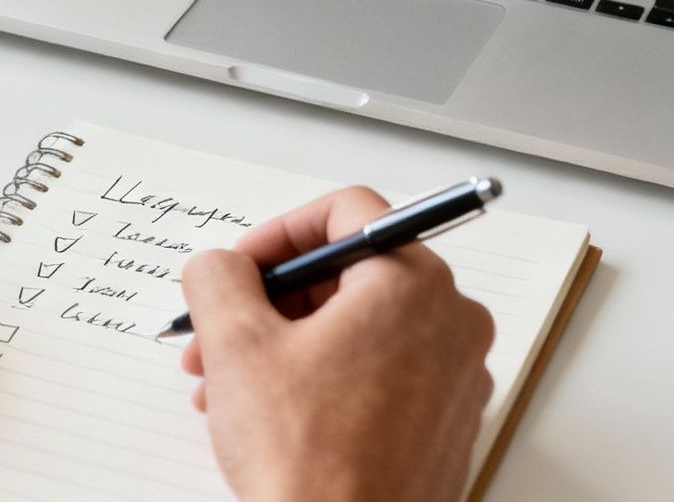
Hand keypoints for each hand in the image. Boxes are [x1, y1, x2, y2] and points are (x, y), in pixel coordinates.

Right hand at [179, 187, 494, 501]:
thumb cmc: (310, 461)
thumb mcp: (236, 344)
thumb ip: (218, 276)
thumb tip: (220, 265)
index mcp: (413, 285)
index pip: (348, 212)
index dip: (278, 232)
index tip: (241, 265)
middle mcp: (451, 323)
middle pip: (351, 274)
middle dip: (272, 300)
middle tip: (220, 329)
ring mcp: (454, 379)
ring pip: (358, 329)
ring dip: (286, 343)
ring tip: (227, 383)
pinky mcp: (443, 425)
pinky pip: (379, 374)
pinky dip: (322, 378)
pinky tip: (269, 414)